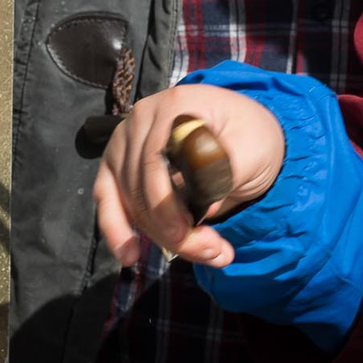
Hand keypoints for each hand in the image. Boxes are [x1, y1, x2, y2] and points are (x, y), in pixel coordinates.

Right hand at [92, 84, 285, 268]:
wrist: (242, 133)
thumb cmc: (250, 138)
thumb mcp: (254, 149)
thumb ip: (228, 170)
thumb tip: (203, 206)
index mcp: (174, 107)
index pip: (155, 161)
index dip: (165, 204)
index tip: (188, 233)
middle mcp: (141, 119)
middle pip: (140, 186)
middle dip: (173, 230)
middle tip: (215, 253)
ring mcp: (124, 141)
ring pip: (129, 201)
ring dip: (162, 236)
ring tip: (206, 252)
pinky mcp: (117, 164)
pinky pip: (107, 200)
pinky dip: (117, 230)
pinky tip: (129, 255)